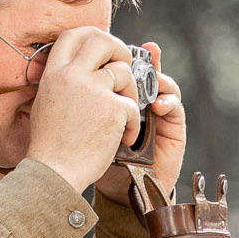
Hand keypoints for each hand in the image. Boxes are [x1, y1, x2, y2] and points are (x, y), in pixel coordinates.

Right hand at [25, 27, 141, 193]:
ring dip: (130, 93)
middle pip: (102, 40)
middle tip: (126, 67)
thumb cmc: (50, 146)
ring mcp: (92, 89)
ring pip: (124, 72)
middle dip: (120, 50)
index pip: (72, 35)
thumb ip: (63, 83)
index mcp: (53, 73)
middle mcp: (71, 75)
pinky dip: (133, 124)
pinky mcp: (112, 107)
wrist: (54, 173)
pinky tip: (124, 139)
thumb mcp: (46, 103)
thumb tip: (82, 69)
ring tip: (124, 117)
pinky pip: (132, 105)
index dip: (92, 35)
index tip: (104, 47)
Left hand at [94, 42, 186, 208]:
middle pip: (143, 70)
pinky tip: (158, 105)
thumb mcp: (83, 125)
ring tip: (149, 81)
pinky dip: (169, 100)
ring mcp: (157, 115)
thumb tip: (62, 72)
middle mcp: (138, 103)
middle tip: (136, 56)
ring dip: (157, 78)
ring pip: (163, 83)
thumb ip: (81, 101)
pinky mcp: (173, 129)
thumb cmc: (96, 160)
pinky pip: (175, 106)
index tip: (111, 43)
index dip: (116, 54)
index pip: (118, 68)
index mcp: (114, 98)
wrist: (119, 194)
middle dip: (140, 60)